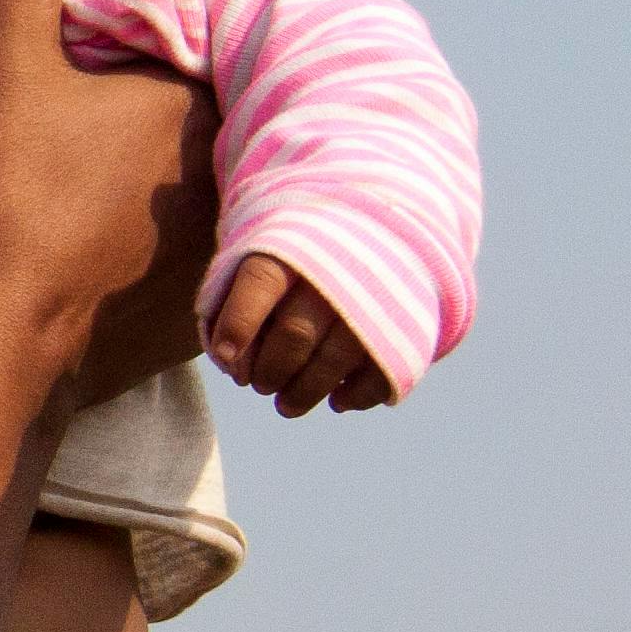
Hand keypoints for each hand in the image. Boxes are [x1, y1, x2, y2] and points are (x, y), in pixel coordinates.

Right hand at [0, 0, 221, 416]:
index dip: (170, 2)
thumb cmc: (11, 194)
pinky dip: (167, 195)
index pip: (205, 25)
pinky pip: (193, 212)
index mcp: (198, 99)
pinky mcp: (193, 272)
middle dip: (174, 68)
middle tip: (124, 45)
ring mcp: (216, 222)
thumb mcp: (9, 70)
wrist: (6, 329)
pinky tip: (120, 191)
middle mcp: (226, 159)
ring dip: (172, 138)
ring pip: (203, 155)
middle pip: (208, 90)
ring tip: (123, 115)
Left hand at [206, 254, 391, 414]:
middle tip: (260, 385)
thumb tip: (227, 357)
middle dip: (270, 370)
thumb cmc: (298, 254)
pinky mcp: (405, 324)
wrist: (380, 226)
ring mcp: (375, 297)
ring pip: (335, 360)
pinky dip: (356, 395)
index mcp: (293, 245)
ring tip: (285, 405)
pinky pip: (380, 371)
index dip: (238, 322)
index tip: (225, 355)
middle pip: (295, 333)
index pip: (260, 282)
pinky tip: (336, 400)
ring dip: (305, 393)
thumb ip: (230, 298)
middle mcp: (336, 269)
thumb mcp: (259, 254)